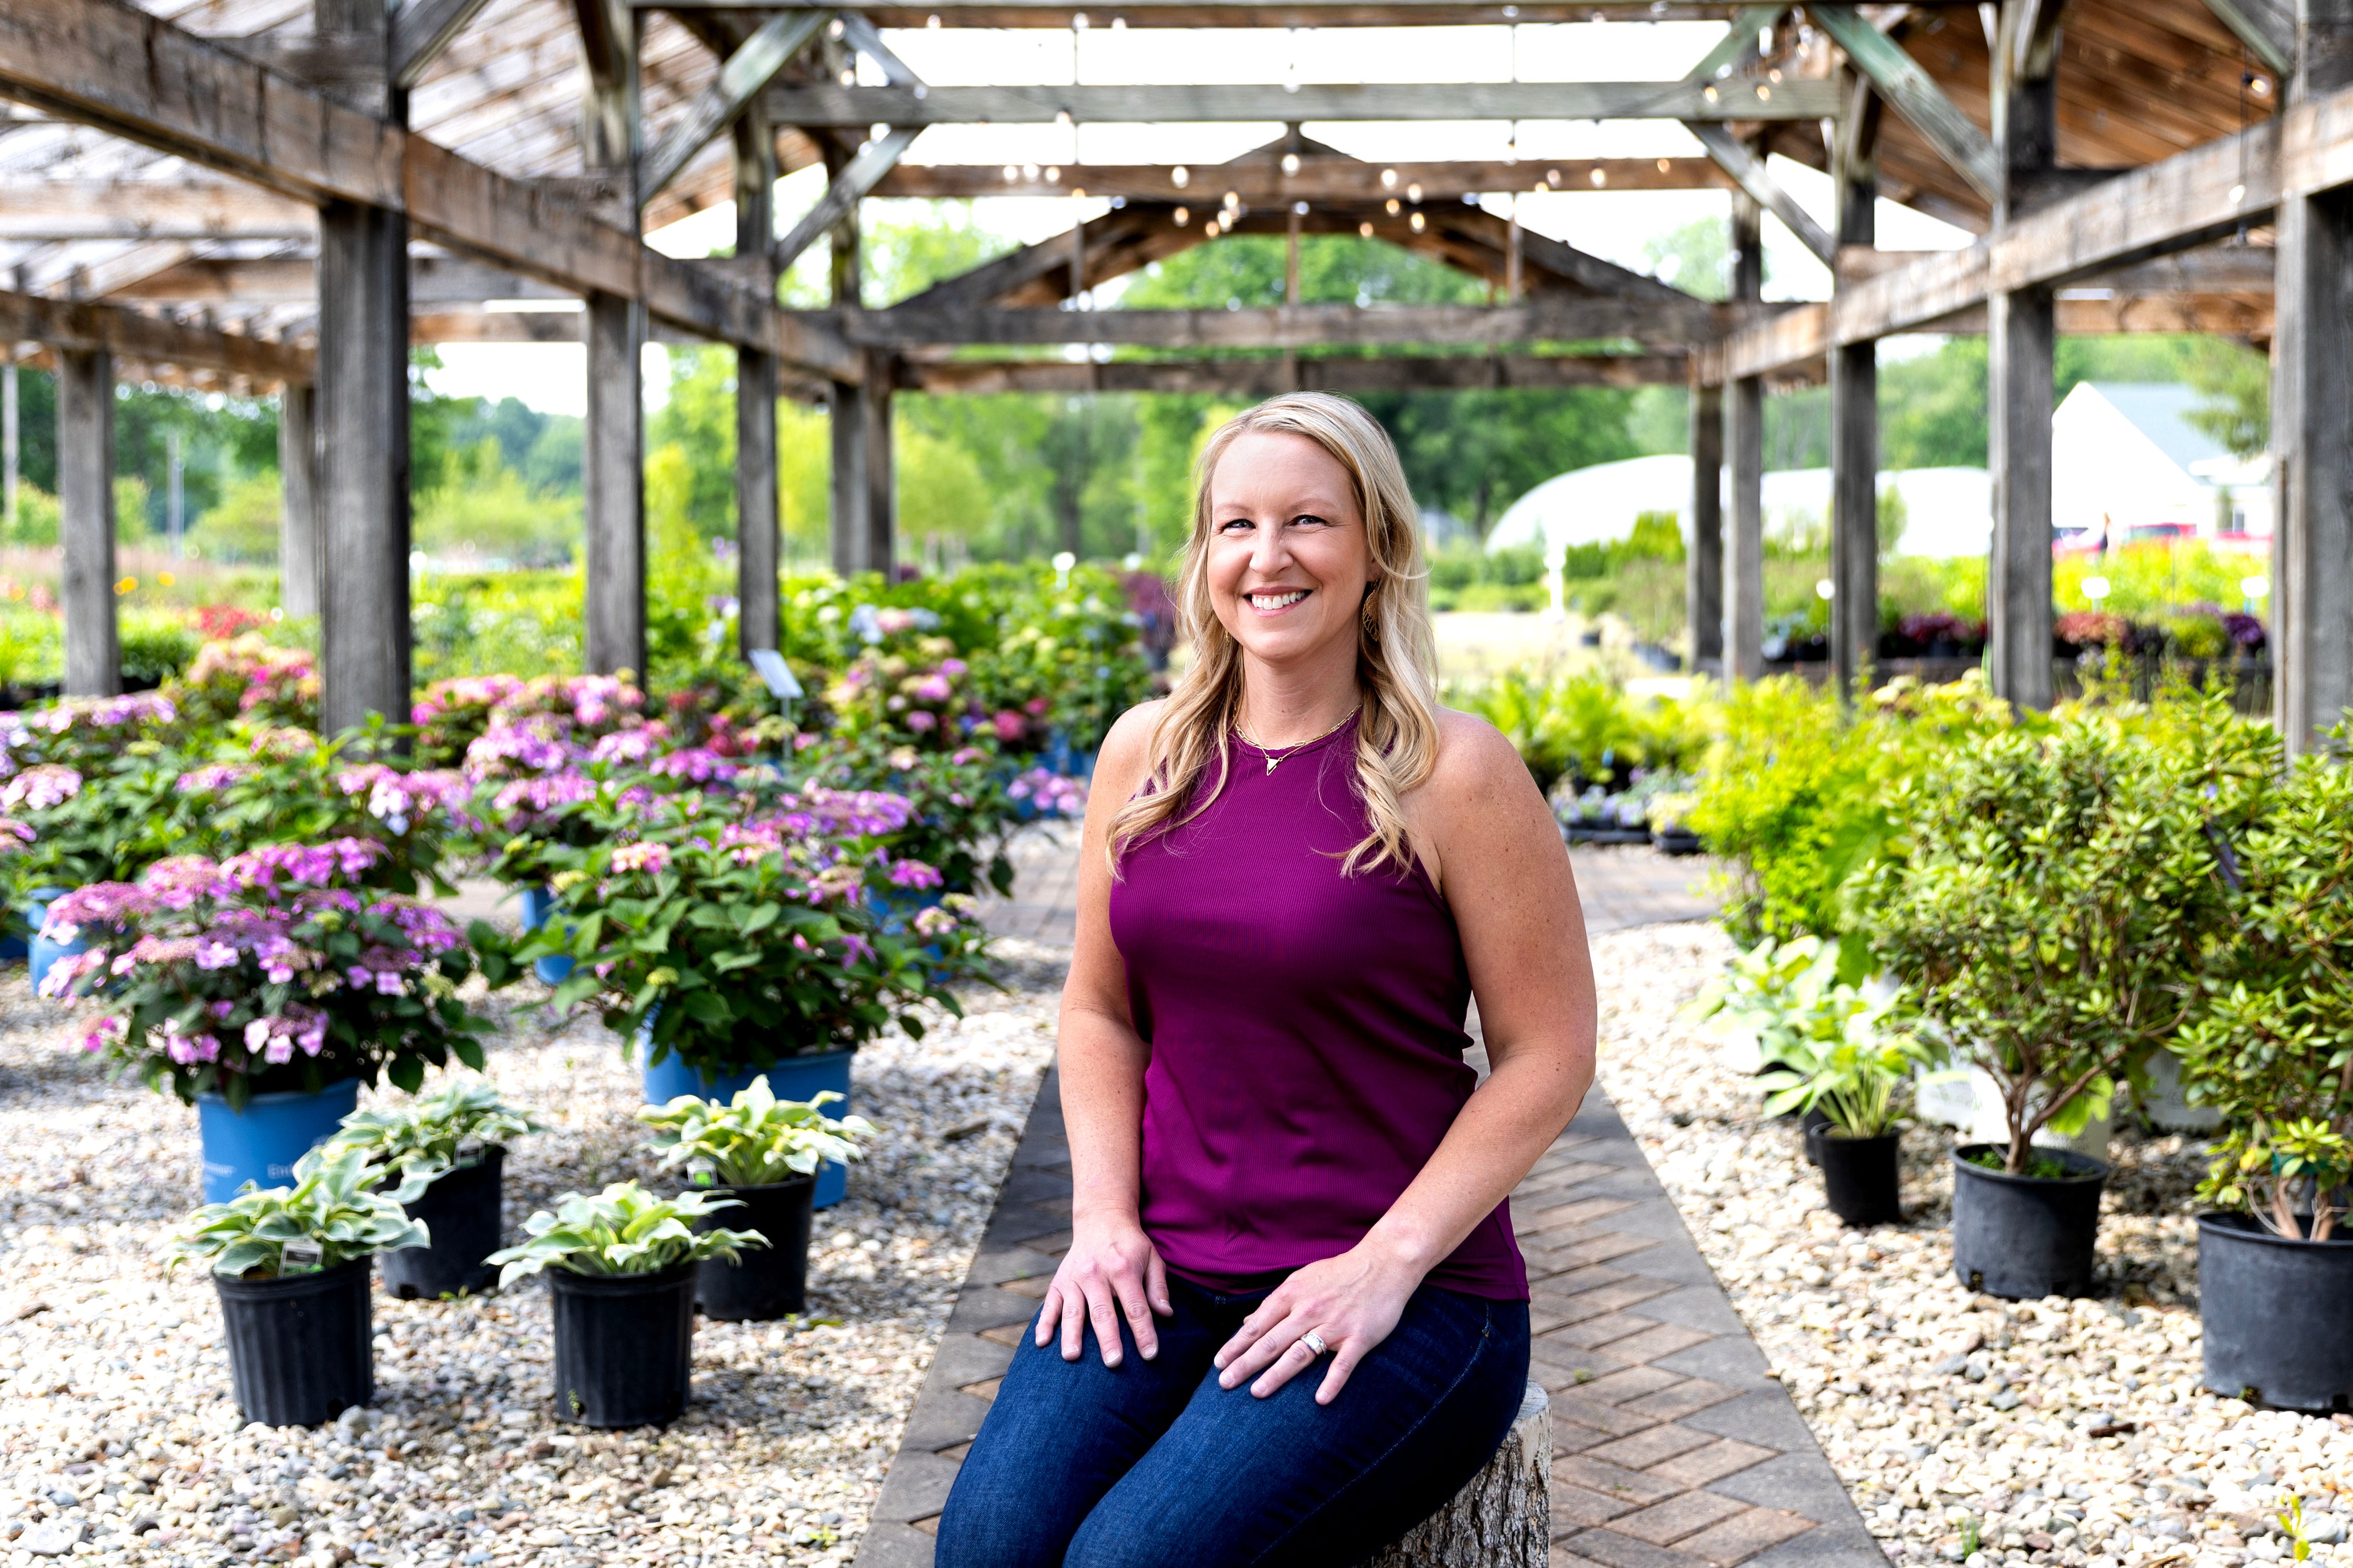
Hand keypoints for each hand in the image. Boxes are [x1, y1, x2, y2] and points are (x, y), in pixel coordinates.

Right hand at [1036, 1215, 1172, 1367]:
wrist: (1101, 1219)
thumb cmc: (1131, 1245)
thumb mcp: (1151, 1259)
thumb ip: (1158, 1288)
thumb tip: (1166, 1315)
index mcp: (1123, 1269)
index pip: (1136, 1307)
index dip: (1144, 1332)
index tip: (1150, 1355)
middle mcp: (1096, 1273)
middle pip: (1103, 1312)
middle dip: (1108, 1339)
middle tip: (1113, 1363)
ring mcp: (1074, 1278)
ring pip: (1073, 1311)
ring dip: (1072, 1335)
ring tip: (1072, 1357)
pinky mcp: (1058, 1281)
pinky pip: (1050, 1304)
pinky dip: (1044, 1323)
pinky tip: (1041, 1343)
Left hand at [1211, 1244, 1419, 1404]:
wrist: (1384, 1262)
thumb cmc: (1340, 1273)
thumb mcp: (1302, 1279)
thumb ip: (1276, 1303)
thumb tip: (1247, 1322)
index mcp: (1292, 1295)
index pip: (1257, 1325)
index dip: (1236, 1345)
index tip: (1219, 1363)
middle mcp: (1309, 1310)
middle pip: (1271, 1341)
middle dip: (1245, 1363)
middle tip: (1224, 1384)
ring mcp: (1334, 1324)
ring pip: (1300, 1353)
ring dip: (1277, 1374)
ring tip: (1256, 1392)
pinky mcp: (1359, 1337)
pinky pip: (1343, 1364)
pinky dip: (1332, 1382)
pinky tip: (1320, 1400)